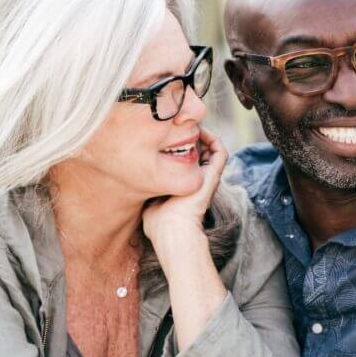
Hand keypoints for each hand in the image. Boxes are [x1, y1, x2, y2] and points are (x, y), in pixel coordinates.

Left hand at [143, 126, 227, 242]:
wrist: (172, 229)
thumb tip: (135, 177)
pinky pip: (220, 151)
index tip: (166, 136)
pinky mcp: (214, 175)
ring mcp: (208, 177)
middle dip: (191, 136)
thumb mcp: (150, 198)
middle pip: (202, 151)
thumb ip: (147, 187)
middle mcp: (200, 179)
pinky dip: (213, 139)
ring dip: (203, 135)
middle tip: (176, 128)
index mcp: (188, 184)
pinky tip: (197, 132)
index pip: (189, 159)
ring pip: (213, 149)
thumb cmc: (158, 222)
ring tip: (188, 127)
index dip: (181, 145)